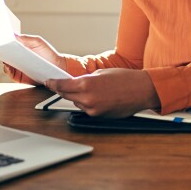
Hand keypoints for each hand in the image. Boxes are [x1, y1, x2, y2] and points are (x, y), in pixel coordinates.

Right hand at [3, 33, 66, 85]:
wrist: (57, 67)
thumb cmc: (48, 53)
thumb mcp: (38, 42)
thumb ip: (27, 38)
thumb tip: (14, 34)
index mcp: (21, 48)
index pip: (9, 45)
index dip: (4, 42)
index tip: (1, 40)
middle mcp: (17, 58)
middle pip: (6, 54)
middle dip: (2, 51)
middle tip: (0, 48)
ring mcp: (17, 67)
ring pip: (6, 64)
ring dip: (4, 61)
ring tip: (4, 58)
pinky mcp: (19, 77)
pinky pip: (10, 74)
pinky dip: (7, 71)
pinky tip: (8, 67)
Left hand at [45, 69, 160, 117]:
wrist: (142, 90)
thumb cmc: (125, 79)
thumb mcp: (102, 73)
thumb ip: (86, 79)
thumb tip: (76, 83)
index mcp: (86, 83)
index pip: (62, 85)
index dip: (53, 84)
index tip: (49, 82)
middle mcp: (87, 98)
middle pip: (66, 95)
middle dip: (63, 90)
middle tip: (61, 85)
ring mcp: (92, 109)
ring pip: (76, 102)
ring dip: (77, 96)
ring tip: (89, 89)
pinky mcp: (98, 116)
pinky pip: (86, 109)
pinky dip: (87, 103)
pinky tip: (96, 96)